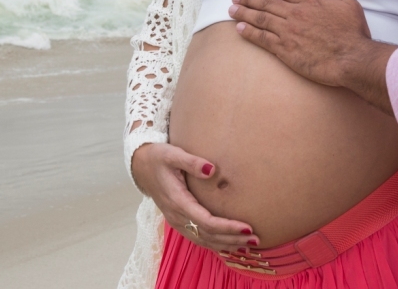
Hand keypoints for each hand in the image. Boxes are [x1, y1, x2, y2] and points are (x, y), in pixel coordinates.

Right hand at [131, 143, 257, 250]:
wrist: (142, 166)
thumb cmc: (159, 158)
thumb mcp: (172, 154)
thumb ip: (191, 162)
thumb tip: (211, 169)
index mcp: (177, 201)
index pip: (206, 221)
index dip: (227, 227)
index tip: (246, 226)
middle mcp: (176, 216)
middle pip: (208, 235)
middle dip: (232, 239)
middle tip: (255, 238)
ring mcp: (177, 221)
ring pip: (203, 240)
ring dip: (226, 244)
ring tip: (248, 244)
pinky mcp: (179, 221)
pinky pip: (199, 237)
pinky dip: (216, 243)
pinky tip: (231, 243)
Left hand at [228, 0, 396, 112]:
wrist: (351, 59)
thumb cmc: (353, 33)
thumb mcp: (349, 4)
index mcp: (309, 2)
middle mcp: (295, 14)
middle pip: (266, 3)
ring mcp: (288, 32)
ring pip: (261, 19)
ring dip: (244, 13)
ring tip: (232, 10)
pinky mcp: (285, 50)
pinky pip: (262, 39)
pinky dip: (249, 32)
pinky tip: (239, 29)